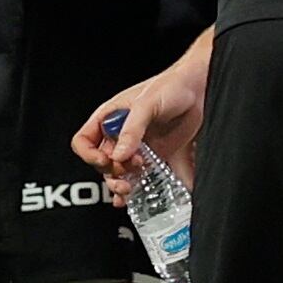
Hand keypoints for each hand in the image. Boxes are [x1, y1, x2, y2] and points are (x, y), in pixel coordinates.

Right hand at [71, 40, 210, 199]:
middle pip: (101, 163)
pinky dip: (137, 188)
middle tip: (127, 176)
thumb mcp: (146, 104)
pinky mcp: (154, 156)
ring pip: (119, 173)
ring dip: (121, 184)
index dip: (89, 155)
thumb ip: (132, 130)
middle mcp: (119, 134)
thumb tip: (119, 155)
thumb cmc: (170, 86)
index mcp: (109, 118)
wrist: (198, 90)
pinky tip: (136, 196)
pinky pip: (140, 176)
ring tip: (132, 188)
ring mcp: (136, 147)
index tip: (105, 160)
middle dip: (111, 173)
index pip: (84, 141)